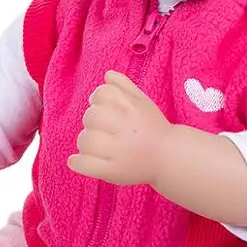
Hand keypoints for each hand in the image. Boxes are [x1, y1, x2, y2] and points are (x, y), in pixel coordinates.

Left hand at [68, 71, 171, 185]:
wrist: (169, 157)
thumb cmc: (153, 127)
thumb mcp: (143, 102)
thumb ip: (124, 87)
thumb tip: (107, 75)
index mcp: (132, 109)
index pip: (100, 94)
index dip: (98, 100)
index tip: (106, 110)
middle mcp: (125, 128)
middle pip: (90, 116)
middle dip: (93, 122)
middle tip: (105, 130)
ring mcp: (118, 152)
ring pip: (84, 140)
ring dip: (86, 142)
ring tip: (99, 146)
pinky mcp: (112, 171)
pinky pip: (84, 164)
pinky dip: (78, 162)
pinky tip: (79, 160)